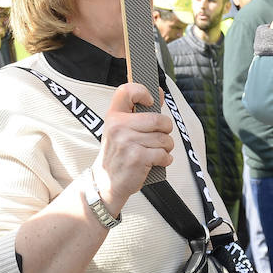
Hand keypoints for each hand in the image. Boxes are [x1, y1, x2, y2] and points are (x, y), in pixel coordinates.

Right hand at [90, 83, 175, 215]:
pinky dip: (165, 159)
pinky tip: (158, 161)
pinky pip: (163, 154)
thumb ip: (139, 112)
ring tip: (158, 151)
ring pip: (164, 138)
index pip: (127, 90)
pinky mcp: (137, 158)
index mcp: (114, 115)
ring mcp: (127, 142)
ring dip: (167, 146)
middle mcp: (118, 126)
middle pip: (158, 119)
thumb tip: (160, 93)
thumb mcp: (120, 129)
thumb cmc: (118, 153)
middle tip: (161, 136)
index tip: (151, 102)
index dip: (143, 91)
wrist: (106, 182)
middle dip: (166, 130)